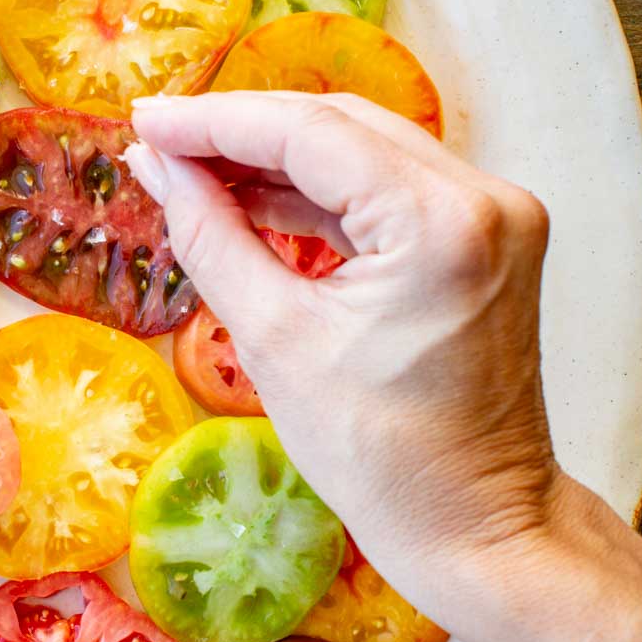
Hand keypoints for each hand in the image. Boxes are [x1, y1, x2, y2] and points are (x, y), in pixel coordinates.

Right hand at [126, 90, 559, 621]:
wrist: (475, 524)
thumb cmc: (379, 456)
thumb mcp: (275, 339)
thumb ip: (210, 235)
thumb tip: (155, 165)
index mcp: (440, 223)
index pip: (310, 133)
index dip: (215, 121)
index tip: (145, 118)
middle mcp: (483, 199)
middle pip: (341, 126)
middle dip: (243, 131)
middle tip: (159, 142)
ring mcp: (496, 214)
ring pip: (365, 150)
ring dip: (279, 157)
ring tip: (192, 170)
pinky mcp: (488, 237)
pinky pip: (390, 189)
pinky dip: (323, 192)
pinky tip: (253, 197)